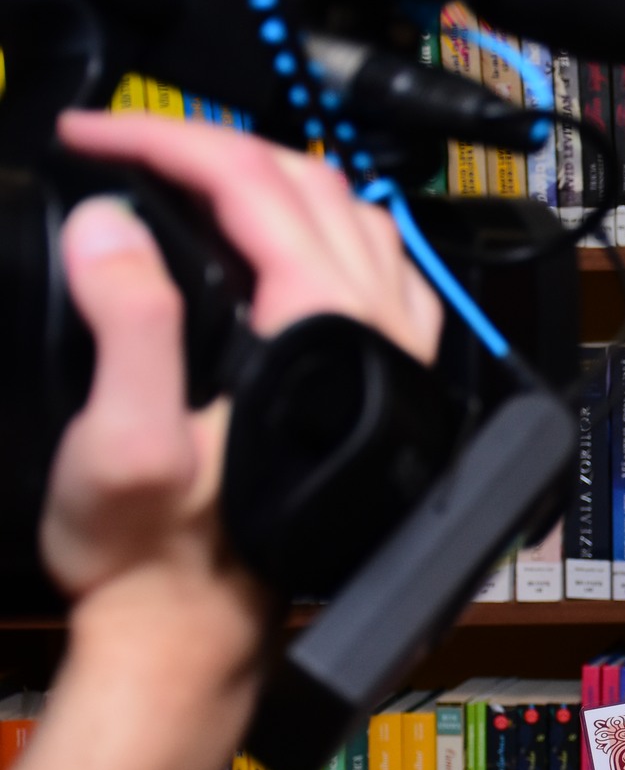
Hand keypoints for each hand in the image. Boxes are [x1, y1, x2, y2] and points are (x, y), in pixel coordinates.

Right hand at [41, 110, 439, 626]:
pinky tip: (275, 237)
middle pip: (308, 183)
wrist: (199, 633)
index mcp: (321, 331)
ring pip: (352, 216)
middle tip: (124, 145)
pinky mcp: (379, 382)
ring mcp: (388, 357)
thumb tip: (114, 224)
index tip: (90, 136)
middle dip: (212, 145)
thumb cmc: (159, 557)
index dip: (163, 141)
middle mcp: (374, 334)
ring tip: (186, 173)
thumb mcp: (122, 442)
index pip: (252, 183)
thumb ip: (127, 322)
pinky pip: (374, 268)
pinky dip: (321, 225)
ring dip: (272, 177)